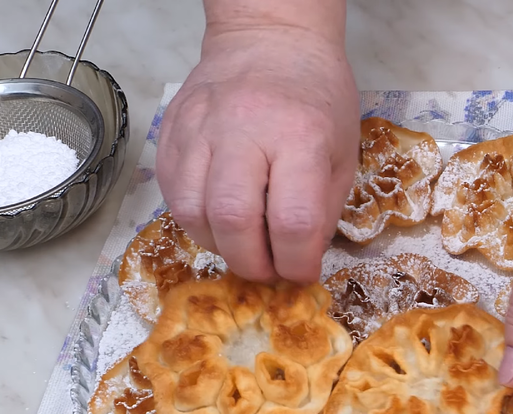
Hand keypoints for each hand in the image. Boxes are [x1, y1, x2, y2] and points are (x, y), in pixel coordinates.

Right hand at [157, 25, 357, 282]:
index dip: (296, 262)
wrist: (270, 41)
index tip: (301, 273)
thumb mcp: (341, 153)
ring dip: (220, 246)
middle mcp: (244, 130)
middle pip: (233, 220)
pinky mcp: (171, 132)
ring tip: (244, 246)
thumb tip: (300, 261)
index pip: (293, 221)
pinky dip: (196, 222)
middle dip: (252, 263)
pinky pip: (172, 194)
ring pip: (193, 213)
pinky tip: (220, 221)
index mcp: (300, 137)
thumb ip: (323, 210)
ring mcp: (200, 129)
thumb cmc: (316, 99)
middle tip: (268, 270)